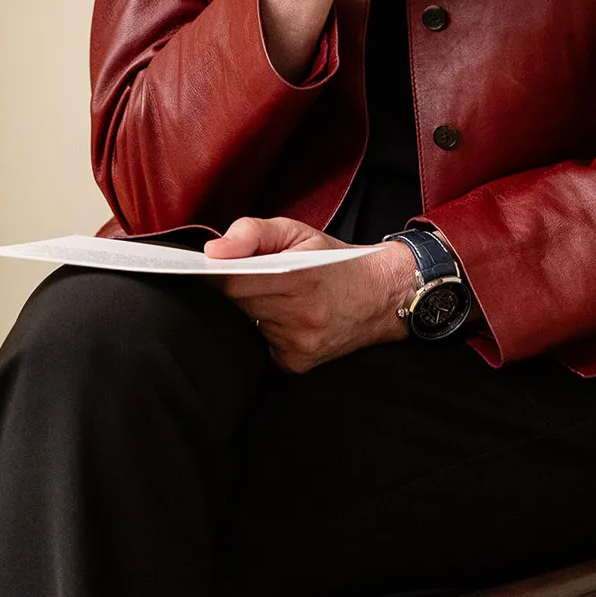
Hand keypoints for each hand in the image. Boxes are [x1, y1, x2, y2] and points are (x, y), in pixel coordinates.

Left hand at [208, 216, 419, 374]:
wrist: (382, 296)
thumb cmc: (337, 262)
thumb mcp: (298, 232)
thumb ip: (252, 233)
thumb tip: (213, 251)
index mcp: (300, 278)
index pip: (234, 282)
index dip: (219, 274)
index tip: (213, 268)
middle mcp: (300, 315)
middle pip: (238, 305)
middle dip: (239, 291)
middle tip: (254, 279)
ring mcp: (298, 344)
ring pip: (247, 326)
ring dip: (252, 313)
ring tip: (276, 298)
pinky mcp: (296, 364)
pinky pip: (260, 347)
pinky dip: (264, 332)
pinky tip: (283, 320)